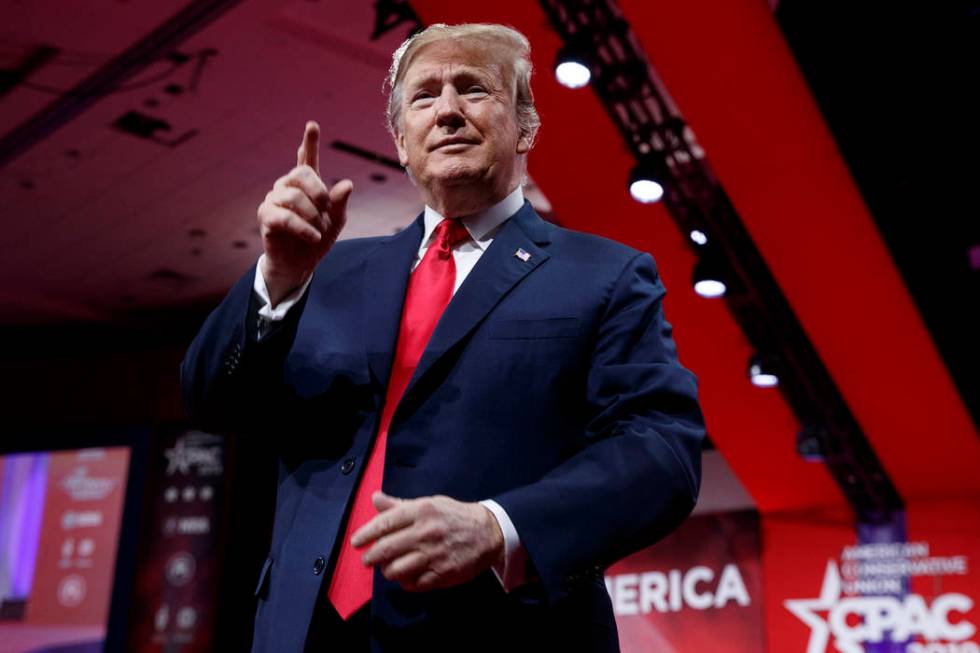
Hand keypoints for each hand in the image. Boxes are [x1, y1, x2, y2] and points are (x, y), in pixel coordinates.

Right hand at [257, 120, 352, 304]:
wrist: (300, 265)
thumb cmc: (317, 239)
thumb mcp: (335, 221)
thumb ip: (340, 203)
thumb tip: (348, 184)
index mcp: (306, 185)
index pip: (307, 159)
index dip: (310, 142)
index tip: (312, 125)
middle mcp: (287, 187)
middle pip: (301, 174)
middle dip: (318, 191)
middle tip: (326, 209)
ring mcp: (274, 200)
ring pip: (294, 197)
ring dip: (312, 215)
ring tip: (318, 230)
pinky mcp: (266, 217)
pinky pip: (286, 217)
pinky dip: (303, 228)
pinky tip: (312, 236)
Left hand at [352, 492, 504, 591]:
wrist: (488, 532)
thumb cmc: (453, 516)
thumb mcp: (429, 503)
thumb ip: (400, 504)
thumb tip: (375, 498)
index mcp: (421, 511)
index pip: (385, 523)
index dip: (366, 533)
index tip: (356, 541)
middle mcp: (426, 532)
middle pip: (386, 549)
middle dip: (371, 556)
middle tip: (367, 559)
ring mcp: (434, 555)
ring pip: (396, 569)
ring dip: (387, 571)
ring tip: (387, 568)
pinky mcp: (442, 573)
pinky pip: (413, 584)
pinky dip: (404, 582)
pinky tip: (406, 576)